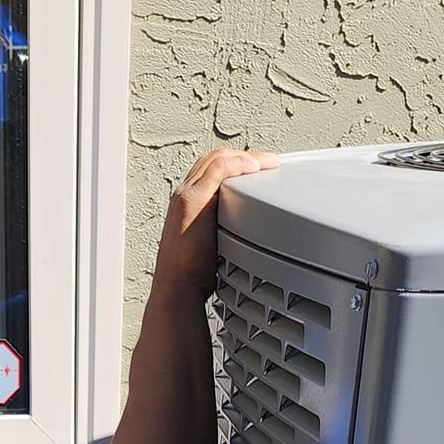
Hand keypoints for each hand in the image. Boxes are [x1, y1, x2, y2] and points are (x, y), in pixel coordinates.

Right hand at [151, 147, 279, 300]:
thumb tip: (245, 236)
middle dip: (243, 156)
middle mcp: (184, 195)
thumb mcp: (210, 246)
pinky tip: (254, 168)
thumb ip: (224, 232)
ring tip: (267, 163)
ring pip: (216, 159)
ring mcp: (186, 196)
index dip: (235, 164)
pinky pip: (217, 169)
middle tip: (267, 162)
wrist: (176, 288)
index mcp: (187, 204)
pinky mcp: (192, 200)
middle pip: (213, 159)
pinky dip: (238, 163)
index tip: (256, 170)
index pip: (210, 170)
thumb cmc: (191, 276)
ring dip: (245, 157)